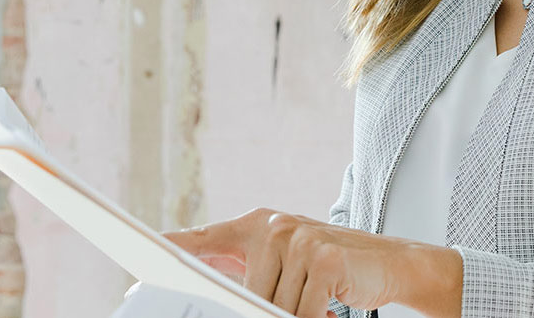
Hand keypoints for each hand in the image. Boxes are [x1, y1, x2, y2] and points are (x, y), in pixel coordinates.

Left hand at [165, 208, 461, 317]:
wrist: (391, 261)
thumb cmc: (332, 268)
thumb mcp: (286, 266)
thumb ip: (248, 271)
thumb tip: (211, 290)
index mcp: (257, 225)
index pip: (204, 238)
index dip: (172, 247)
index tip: (142, 257)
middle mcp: (274, 226)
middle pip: (244, 293)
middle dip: (264, 309)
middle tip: (299, 299)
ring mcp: (298, 239)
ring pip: (272, 306)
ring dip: (296, 313)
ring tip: (319, 300)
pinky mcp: (322, 258)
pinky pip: (300, 310)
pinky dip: (314, 317)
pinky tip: (332, 304)